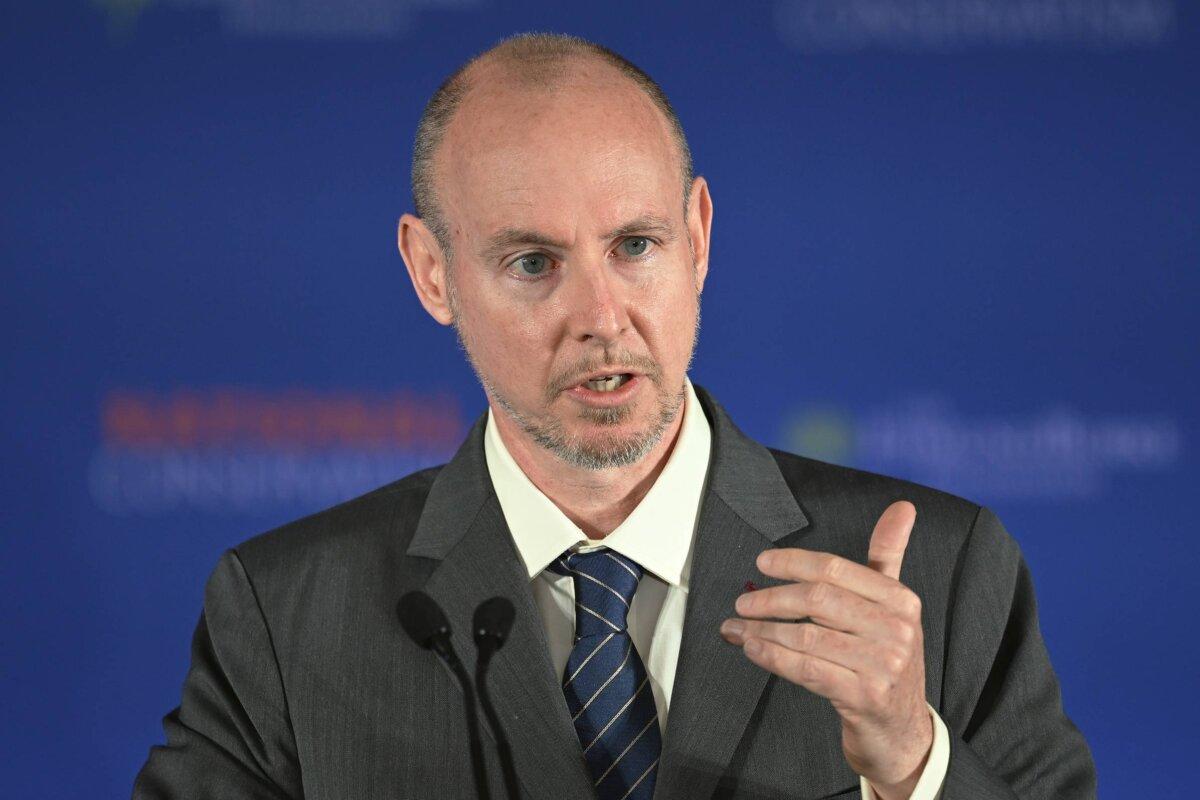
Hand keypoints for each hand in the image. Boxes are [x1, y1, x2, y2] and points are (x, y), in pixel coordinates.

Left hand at [720, 501, 930, 799]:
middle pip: (817, 599)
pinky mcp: (865, 697)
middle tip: (742, 601)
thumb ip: (889, 556)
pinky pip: (807, 668)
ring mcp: (883, 664)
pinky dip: (773, 656)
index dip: (793, 562)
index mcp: (900, 599)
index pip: (835, 568)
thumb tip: (902, 507)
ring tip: (737, 627)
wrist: (902, 731)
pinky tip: (752, 648)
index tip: (762, 563)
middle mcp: (896, 629)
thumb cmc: (885, 661)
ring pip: (806, 636)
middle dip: (771, 598)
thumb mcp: (894, 608)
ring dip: (762, 629)